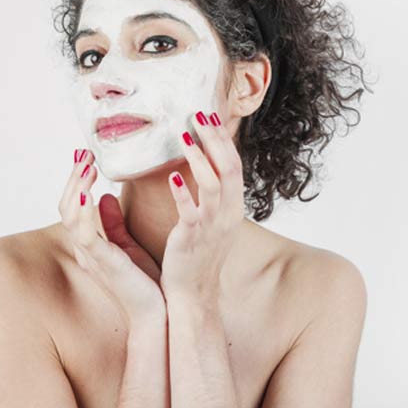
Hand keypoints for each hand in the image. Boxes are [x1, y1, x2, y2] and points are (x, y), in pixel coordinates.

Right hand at [59, 149, 165, 327]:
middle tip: (84, 152)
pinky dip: (83, 211)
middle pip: (67, 205)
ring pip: (71, 215)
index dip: (77, 179)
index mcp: (92, 242)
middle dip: (74, 177)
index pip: (75, 205)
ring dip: (76, 186)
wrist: (157, 312)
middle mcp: (86, 247)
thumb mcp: (129, 245)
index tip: (87, 155)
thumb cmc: (144, 281)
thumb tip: (105, 195)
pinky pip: (85, 234)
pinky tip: (88, 191)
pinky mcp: (103, 262)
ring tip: (86, 164)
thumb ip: (114, 222)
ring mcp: (91, 255)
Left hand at [160, 110, 244, 301]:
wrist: (194, 293)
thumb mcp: (214, 221)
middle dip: (215, 139)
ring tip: (184, 137)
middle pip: (229, 168)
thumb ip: (212, 195)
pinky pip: (192, 211)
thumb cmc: (199, 255)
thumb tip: (202, 167)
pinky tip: (172, 175)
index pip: (234, 166)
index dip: (223, 140)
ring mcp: (213, 226)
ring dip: (199, 158)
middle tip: (200, 114)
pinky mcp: (193, 238)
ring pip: (213, 184)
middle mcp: (228, 213)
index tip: (210, 117)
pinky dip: (184, 192)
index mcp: (234, 208)